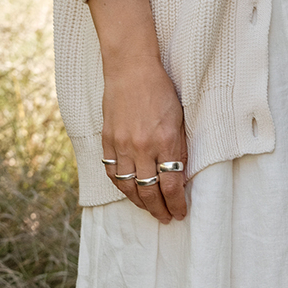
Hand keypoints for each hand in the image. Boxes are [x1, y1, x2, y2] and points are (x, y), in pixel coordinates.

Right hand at [88, 0, 188, 222]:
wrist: (131, 69)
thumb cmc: (161, 91)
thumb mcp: (180, 120)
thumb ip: (178, 150)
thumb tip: (179, 178)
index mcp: (165, 141)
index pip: (171, 186)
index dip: (176, 205)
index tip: (180, 213)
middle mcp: (142, 147)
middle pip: (149, 192)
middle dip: (159, 210)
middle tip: (166, 218)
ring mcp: (122, 145)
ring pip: (128, 187)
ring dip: (139, 203)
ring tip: (148, 208)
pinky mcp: (107, 141)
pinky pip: (112, 173)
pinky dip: (121, 186)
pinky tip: (129, 191)